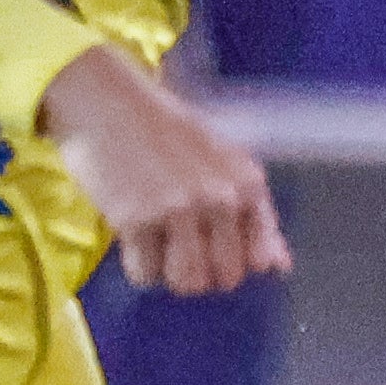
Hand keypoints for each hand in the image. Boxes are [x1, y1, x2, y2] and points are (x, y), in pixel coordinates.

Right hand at [41, 46, 285, 296]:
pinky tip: (133, 236)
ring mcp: (179, 209)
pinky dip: (137, 265)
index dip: (232, 260)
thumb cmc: (165, 132)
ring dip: (170, 273)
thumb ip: (255, 217)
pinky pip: (146, 274)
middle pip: (225, 278)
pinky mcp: (136, 219)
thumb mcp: (223, 164)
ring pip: (188, 282)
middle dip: (202, 270)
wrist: (105, 102)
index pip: (258, 260)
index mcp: (248, 184)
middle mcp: (221, 199)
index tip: (211, 244)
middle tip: (177, 242)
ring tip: (157, 243)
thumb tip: (280, 268)